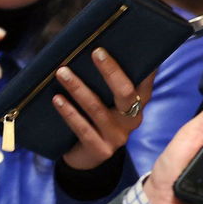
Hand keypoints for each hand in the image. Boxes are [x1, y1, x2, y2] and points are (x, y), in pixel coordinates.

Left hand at [53, 47, 154, 169]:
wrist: (87, 159)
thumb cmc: (97, 121)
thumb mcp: (110, 104)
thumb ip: (111, 84)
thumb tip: (100, 49)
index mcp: (139, 104)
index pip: (145, 80)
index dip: (144, 64)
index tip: (131, 44)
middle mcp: (133, 120)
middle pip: (126, 93)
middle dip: (111, 71)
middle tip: (96, 52)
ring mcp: (117, 136)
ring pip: (97, 109)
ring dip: (78, 88)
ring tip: (62, 72)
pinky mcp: (100, 149)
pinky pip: (82, 128)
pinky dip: (69, 112)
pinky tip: (57, 99)